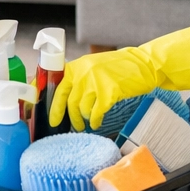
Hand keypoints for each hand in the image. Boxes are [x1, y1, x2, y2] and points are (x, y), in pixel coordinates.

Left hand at [50, 21, 189, 131]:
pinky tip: (97, 121)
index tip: (46, 115)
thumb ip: (79, 77)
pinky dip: (95, 120)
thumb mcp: (93, 66)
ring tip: (87, 122)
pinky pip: (96, 113)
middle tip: (67, 125)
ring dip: (83, 119)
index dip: (49, 102)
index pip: (56, 85)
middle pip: (67, 100)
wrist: (144, 64)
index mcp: (77, 66)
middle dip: (66, 116)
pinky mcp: (109, 92)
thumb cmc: (119, 67)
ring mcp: (96, 82)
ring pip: (81, 108)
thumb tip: (65, 96)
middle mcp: (83, 73)